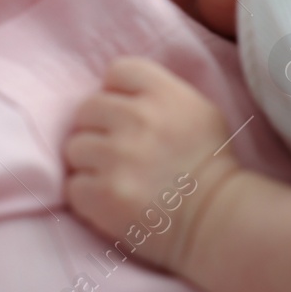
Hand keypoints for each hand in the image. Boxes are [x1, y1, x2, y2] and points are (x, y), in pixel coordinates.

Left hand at [63, 57, 238, 271]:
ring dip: (90, 163)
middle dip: (98, 129)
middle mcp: (139, 119)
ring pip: (75, 147)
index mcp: (164, 94)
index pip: (118, 70)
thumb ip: (159, 93)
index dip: (117, 92)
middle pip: (87, 108)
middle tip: (117, 150)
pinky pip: (72, 184)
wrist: (218, 221)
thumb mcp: (198, 110)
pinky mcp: (105, 194)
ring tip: (114, 177)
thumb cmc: (210, 166)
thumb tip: (115, 91)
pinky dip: (87, 195)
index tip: (127, 114)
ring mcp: (119, 157)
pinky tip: (110, 199)